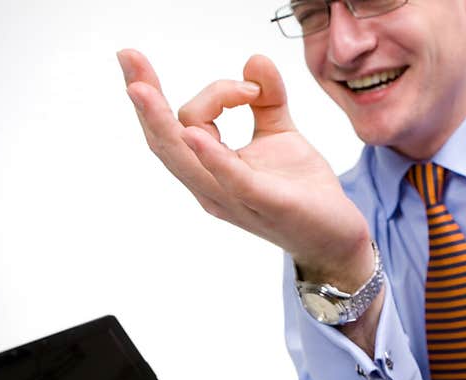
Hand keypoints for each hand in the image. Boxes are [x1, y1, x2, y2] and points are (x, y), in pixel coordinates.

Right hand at [116, 49, 372, 289]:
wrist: (338, 236)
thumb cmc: (303, 191)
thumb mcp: (281, 135)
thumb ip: (267, 98)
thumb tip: (254, 60)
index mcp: (212, 169)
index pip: (187, 123)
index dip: (213, 94)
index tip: (251, 86)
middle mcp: (212, 187)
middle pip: (165, 142)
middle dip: (145, 99)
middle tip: (127, 56)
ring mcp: (234, 199)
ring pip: (185, 161)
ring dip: (160, 122)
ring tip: (140, 89)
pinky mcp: (265, 205)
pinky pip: (231, 181)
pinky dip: (211, 157)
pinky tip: (196, 135)